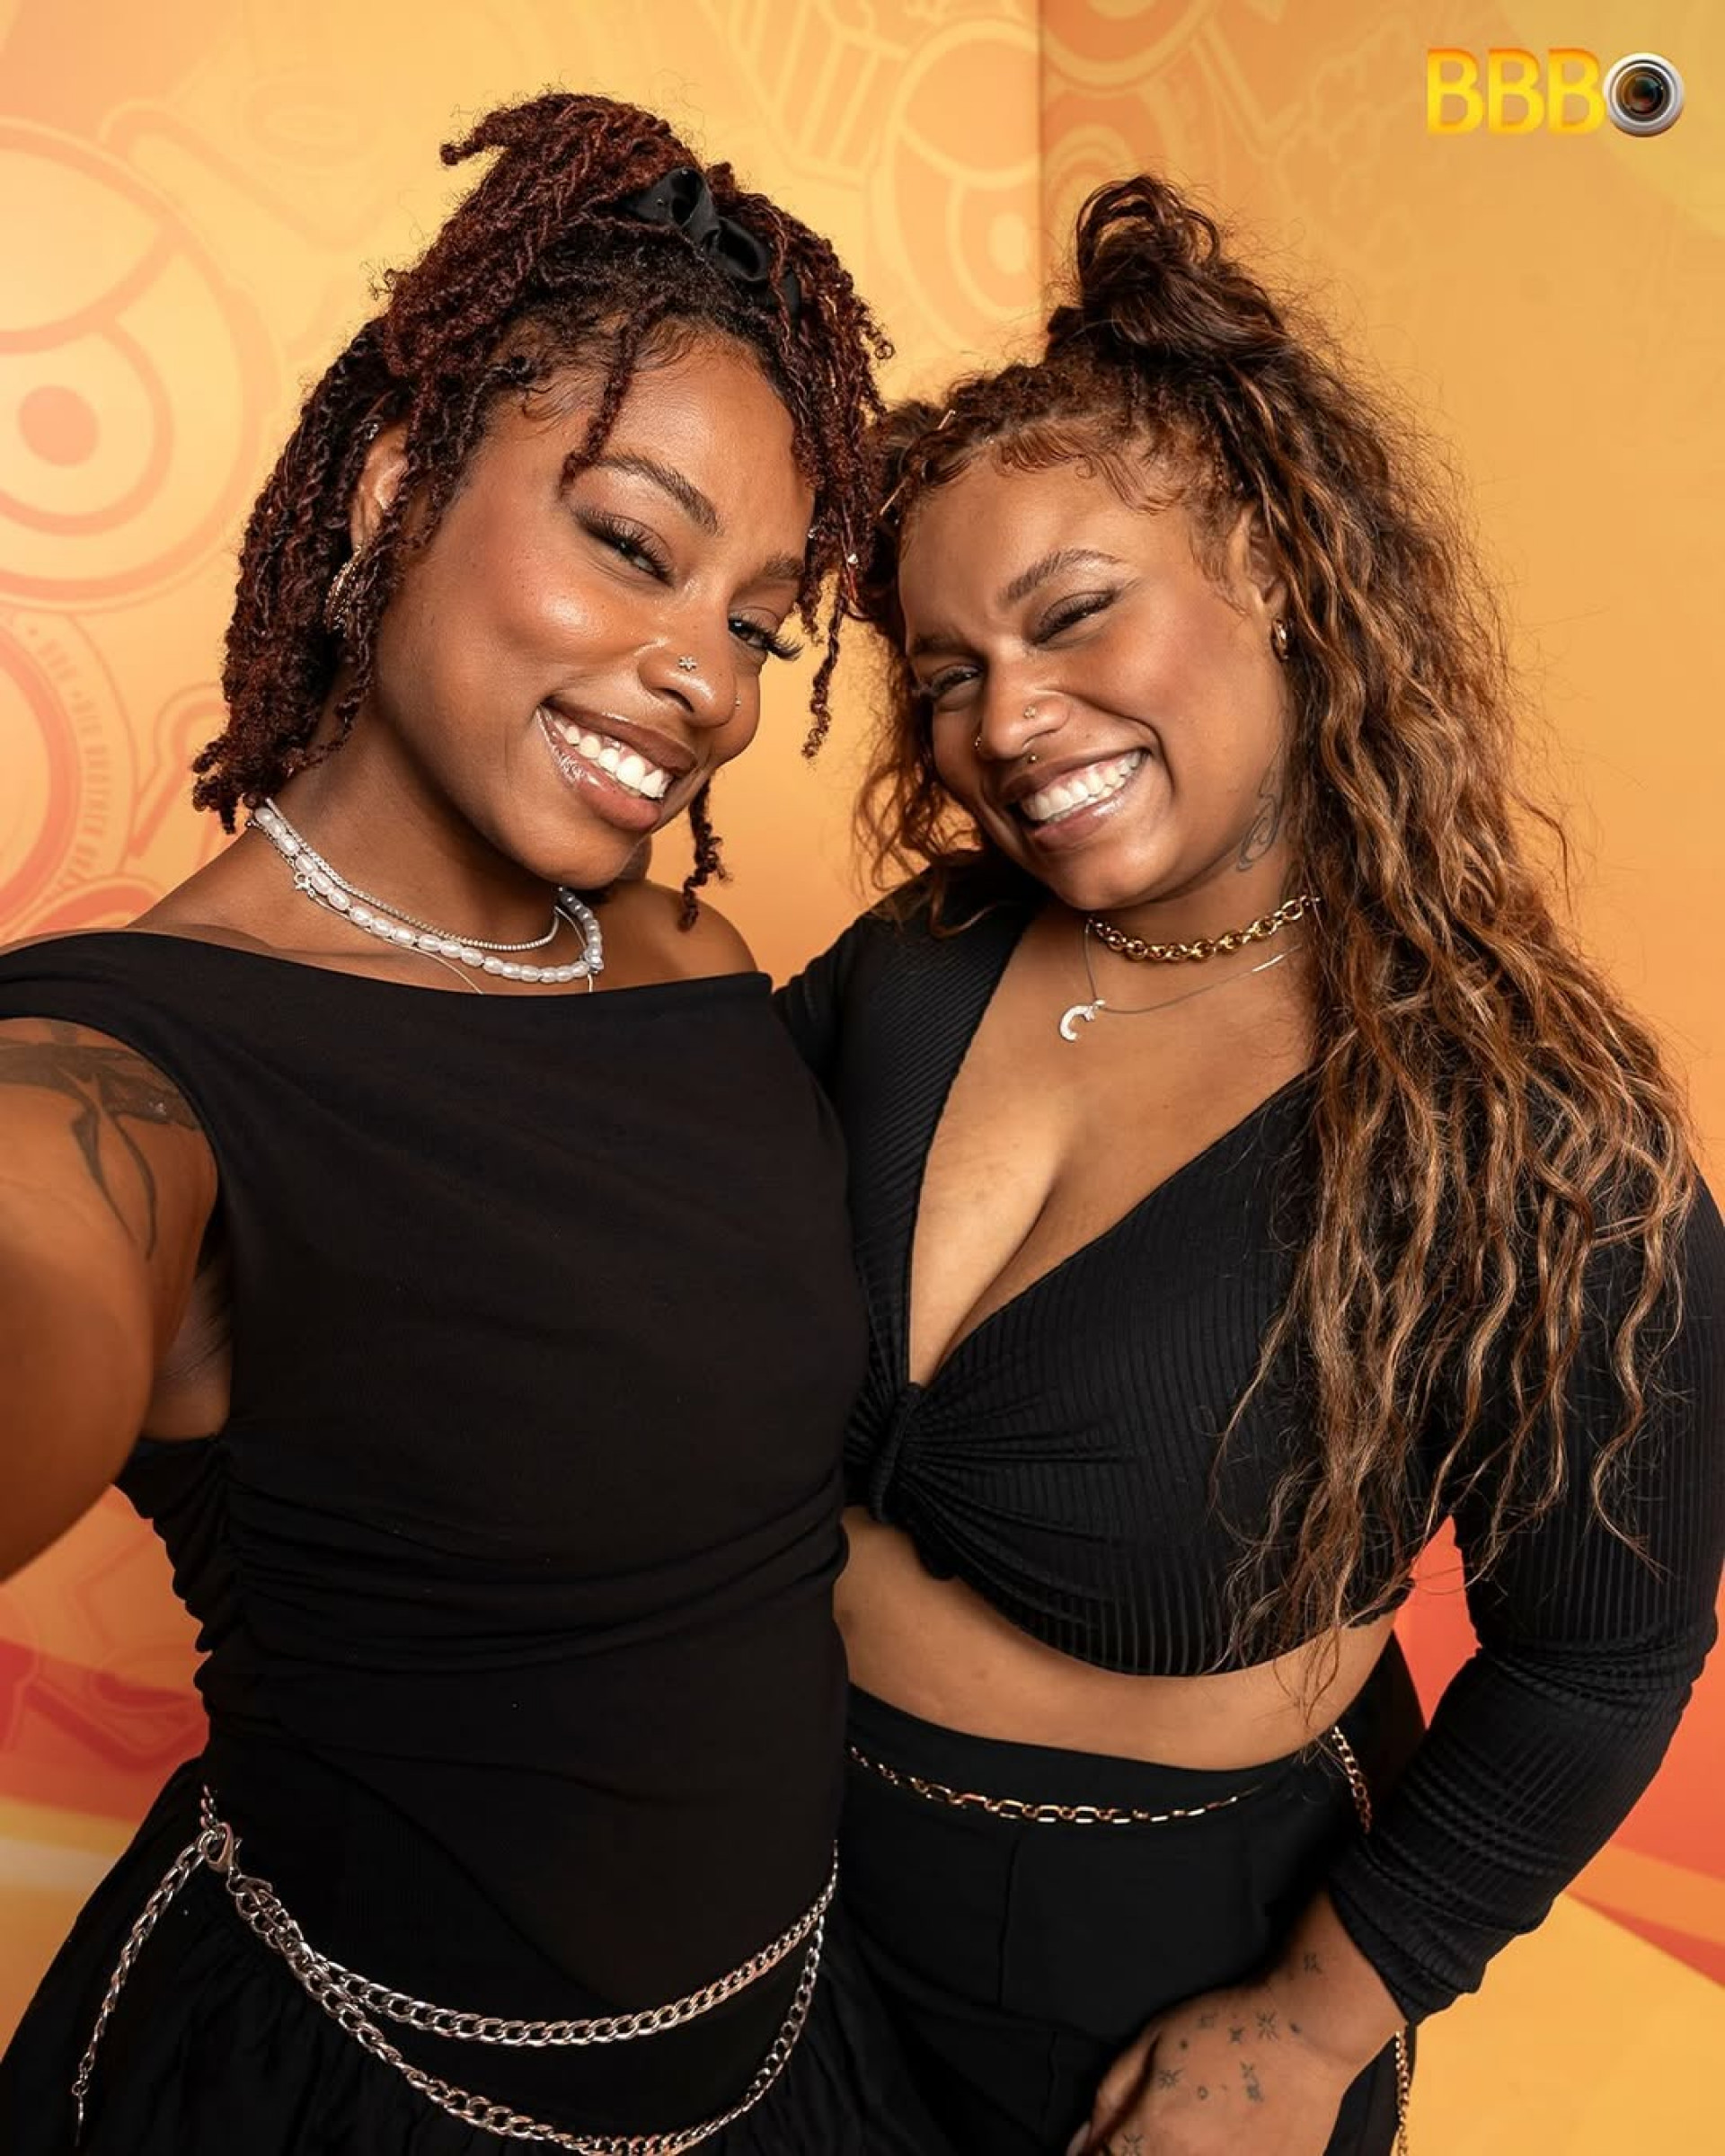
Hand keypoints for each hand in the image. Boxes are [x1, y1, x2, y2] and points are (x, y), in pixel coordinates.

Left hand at [1067, 1980, 1358, 2155]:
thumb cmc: (1224, 2027)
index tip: (1105, 2144)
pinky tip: (1225, 2141)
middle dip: (1136, 2153)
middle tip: (1158, 2128)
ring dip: (1176, 2155)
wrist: (1305, 2031)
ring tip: (1194, 2129)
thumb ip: (1111, 2097)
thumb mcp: (1152, 2042)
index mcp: (1155, 2135)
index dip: (1094, 2155)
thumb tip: (1082, 2143)